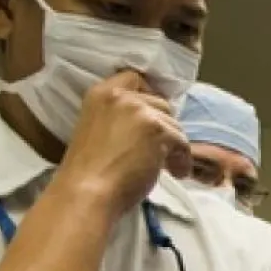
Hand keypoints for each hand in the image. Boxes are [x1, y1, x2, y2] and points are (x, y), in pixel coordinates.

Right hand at [53, 70, 190, 219]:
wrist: (87, 192)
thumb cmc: (90, 171)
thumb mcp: (100, 130)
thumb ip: (121, 118)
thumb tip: (154, 123)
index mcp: (101, 93)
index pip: (135, 79)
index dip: (150, 96)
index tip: (154, 119)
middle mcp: (120, 96)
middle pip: (161, 104)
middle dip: (164, 128)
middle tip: (162, 151)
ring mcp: (139, 111)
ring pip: (174, 125)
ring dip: (175, 147)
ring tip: (168, 167)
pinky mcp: (156, 129)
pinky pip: (183, 143)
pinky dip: (183, 160)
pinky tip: (175, 174)